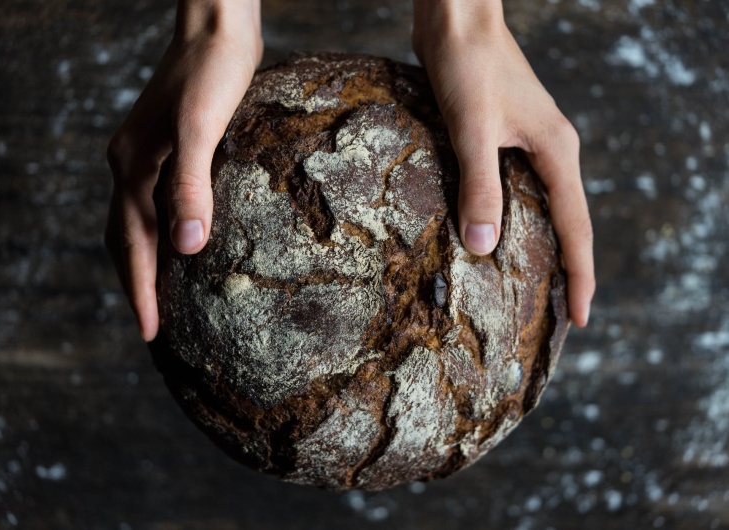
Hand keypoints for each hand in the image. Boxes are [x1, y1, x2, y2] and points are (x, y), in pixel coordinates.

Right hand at [106, 0, 262, 340]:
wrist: (217, 28)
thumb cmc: (212, 73)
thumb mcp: (201, 129)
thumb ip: (190, 185)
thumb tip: (186, 248)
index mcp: (132, 168)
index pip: (131, 245)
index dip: (141, 291)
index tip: (151, 334)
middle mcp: (131, 165)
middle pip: (125, 239)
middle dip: (137, 285)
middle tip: (154, 328)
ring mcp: (147, 156)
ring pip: (138, 223)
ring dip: (146, 263)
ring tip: (163, 297)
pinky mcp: (169, 149)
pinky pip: (156, 204)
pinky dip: (163, 233)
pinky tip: (186, 242)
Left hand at [412, 0, 594, 325]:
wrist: (456, 19)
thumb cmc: (468, 65)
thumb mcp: (472, 130)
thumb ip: (480, 187)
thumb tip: (483, 247)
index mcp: (555, 152)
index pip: (576, 228)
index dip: (580, 276)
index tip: (581, 319)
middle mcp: (550, 151)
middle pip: (566, 222)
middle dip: (565, 269)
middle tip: (558, 315)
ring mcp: (527, 144)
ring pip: (540, 206)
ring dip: (538, 245)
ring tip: (529, 286)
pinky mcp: (502, 137)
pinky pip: (515, 189)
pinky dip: (510, 217)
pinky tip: (492, 234)